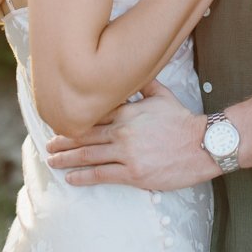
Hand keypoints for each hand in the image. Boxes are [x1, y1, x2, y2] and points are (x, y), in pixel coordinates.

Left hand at [47, 80, 214, 190]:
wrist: (203, 145)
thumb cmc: (184, 121)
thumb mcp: (164, 97)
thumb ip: (145, 86)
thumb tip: (133, 73)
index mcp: (129, 112)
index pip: (94, 115)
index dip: (75, 120)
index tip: (61, 122)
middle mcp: (123, 131)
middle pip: (85, 135)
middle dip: (63, 140)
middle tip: (48, 145)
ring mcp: (127, 153)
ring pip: (88, 155)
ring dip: (67, 159)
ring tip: (52, 161)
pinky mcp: (133, 173)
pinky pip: (101, 174)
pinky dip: (83, 177)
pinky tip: (71, 178)